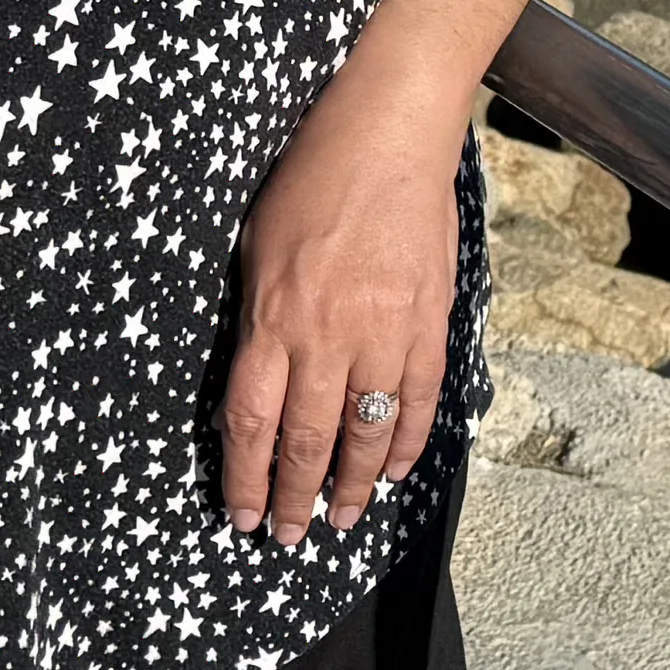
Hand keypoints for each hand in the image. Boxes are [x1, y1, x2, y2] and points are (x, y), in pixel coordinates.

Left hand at [225, 75, 464, 543]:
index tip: (240, 515)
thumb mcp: (256, 247)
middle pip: (307, 441)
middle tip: (289, 538)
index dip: (245, 479)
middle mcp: (325, 336)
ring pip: (365, 432)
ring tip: (342, 520)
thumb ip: (255, 318)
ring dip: (352, 486)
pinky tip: (392, 470)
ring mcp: (384, 332)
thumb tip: (255, 379)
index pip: (250, 423)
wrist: (387, 131)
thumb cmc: (311, 176)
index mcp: (272, 318)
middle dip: (294, 499)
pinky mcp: (428, 321)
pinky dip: (406, 443)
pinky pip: (418, 399)